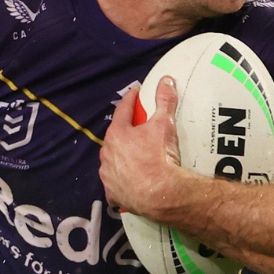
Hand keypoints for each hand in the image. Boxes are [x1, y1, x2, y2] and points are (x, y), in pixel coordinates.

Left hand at [101, 78, 192, 221]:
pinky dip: (122, 180)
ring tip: (136, 156)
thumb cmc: (160, 156)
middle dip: (126, 131)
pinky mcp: (112, 193)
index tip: (136, 94)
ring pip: (113, 161)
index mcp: (116, 134)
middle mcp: (106, 153)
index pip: (122, 110)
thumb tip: (166, 81)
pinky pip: (116, 183)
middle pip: (116, 137)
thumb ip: (165, 100)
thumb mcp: (164, 124)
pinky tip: (131, 181)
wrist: (161, 193)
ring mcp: (107, 175)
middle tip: (139, 129)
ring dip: (121, 157)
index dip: (131, 100)